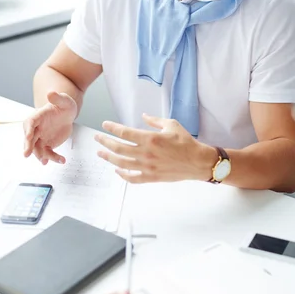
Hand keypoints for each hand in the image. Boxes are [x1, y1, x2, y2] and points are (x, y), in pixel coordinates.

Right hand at [23, 91, 76, 164]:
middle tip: (26, 154)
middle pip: (30, 138)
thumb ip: (58, 98)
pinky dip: (53, 157)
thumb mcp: (64, 100)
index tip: (28, 137)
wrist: (67, 114)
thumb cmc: (63, 105)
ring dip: (41, 156)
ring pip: (38, 148)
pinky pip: (49, 153)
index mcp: (38, 116)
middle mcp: (36, 128)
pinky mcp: (48, 144)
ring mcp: (41, 137)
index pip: (30, 123)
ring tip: (46, 161)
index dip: (28, 130)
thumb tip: (50, 93)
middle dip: (28, 146)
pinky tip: (61, 160)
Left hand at [95, 114, 216, 182]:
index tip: (104, 125)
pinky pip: (132, 178)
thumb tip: (143, 116)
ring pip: (122, 163)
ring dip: (109, 158)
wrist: (197, 161)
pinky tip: (117, 170)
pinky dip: (123, 175)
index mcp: (150, 138)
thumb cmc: (185, 142)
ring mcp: (147, 167)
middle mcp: (146, 153)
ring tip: (101, 153)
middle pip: (119, 148)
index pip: (125, 133)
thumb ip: (155, 120)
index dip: (112, 128)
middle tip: (97, 138)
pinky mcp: (151, 177)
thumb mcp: (171, 124)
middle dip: (105, 142)